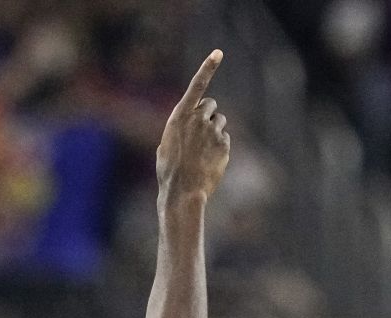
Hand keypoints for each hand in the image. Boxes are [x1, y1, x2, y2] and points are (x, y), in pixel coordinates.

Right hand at [156, 50, 230, 201]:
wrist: (182, 193)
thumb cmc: (169, 171)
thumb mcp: (165, 145)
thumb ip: (179, 128)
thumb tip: (190, 126)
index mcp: (179, 116)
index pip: (196, 86)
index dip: (207, 68)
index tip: (218, 53)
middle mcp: (197, 119)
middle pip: (210, 104)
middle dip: (208, 114)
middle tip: (199, 133)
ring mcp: (212, 131)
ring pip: (220, 121)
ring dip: (214, 130)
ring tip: (202, 150)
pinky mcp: (224, 143)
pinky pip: (224, 138)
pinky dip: (219, 146)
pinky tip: (208, 160)